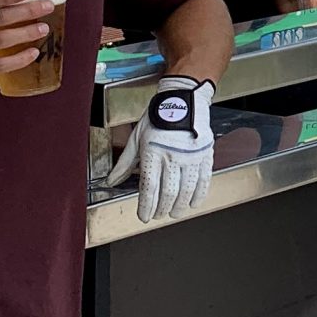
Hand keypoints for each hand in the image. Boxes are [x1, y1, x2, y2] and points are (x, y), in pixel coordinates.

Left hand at [109, 77, 217, 218]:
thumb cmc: (158, 117)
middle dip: (162, 209)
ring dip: (179, 206)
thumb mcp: (137, 138)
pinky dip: (199, 195)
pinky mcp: (205, 155)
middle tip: (159, 215)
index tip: (144, 216)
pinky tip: (193, 203)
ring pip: (186, 191)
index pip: (149, 188)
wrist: (183, 100)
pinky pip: (204, 180)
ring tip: (174, 212)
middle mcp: (173, 157)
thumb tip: (112, 180)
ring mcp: (191, 157)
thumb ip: (125, 163)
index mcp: (153, 153)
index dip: (146, 206)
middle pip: (168, 193)